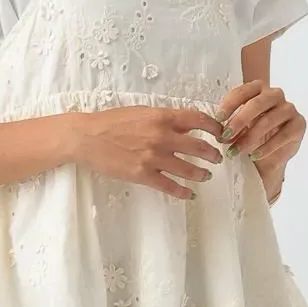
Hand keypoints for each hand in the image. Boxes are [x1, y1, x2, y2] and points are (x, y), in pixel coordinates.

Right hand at [71, 102, 226, 199]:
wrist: (86, 137)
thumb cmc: (111, 122)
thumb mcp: (141, 112)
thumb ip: (163, 119)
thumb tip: (184, 126)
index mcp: (162, 117)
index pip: (198, 119)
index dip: (214, 127)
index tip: (220, 133)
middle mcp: (162, 136)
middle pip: (199, 147)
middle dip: (212, 154)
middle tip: (217, 158)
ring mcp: (153, 157)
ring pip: (188, 169)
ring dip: (202, 174)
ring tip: (206, 176)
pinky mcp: (143, 175)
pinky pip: (170, 186)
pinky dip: (183, 191)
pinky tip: (189, 194)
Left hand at [215, 79, 305, 204]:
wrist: (269, 156)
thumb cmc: (251, 136)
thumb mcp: (237, 127)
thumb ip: (229, 122)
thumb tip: (216, 127)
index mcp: (258, 89)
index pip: (243, 91)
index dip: (229, 104)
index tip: (217, 119)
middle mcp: (275, 95)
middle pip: (257, 103)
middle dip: (239, 120)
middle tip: (225, 136)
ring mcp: (289, 109)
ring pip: (269, 120)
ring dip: (249, 138)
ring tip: (235, 152)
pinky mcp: (299, 124)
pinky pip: (283, 135)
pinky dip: (266, 147)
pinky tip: (254, 155)